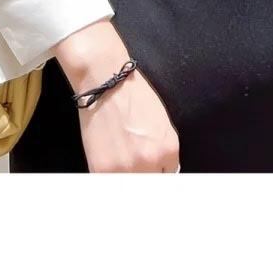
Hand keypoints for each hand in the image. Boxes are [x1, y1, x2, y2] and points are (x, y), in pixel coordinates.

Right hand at [56, 20, 180, 171]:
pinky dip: (111, 177)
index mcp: (170, 150)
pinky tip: (109, 164)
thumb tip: (163, 171)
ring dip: (128, 178)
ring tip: (121, 164)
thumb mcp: (162, 126)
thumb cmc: (135, 100)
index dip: (158, 173)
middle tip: (134, 167)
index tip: (151, 172)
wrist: (107, 85)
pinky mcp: (102, 170)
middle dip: (146, 177)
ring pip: (132, 186)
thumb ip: (164, 152)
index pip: (168, 176)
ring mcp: (126, 169)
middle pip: (152, 185)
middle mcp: (151, 162)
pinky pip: (110, 184)